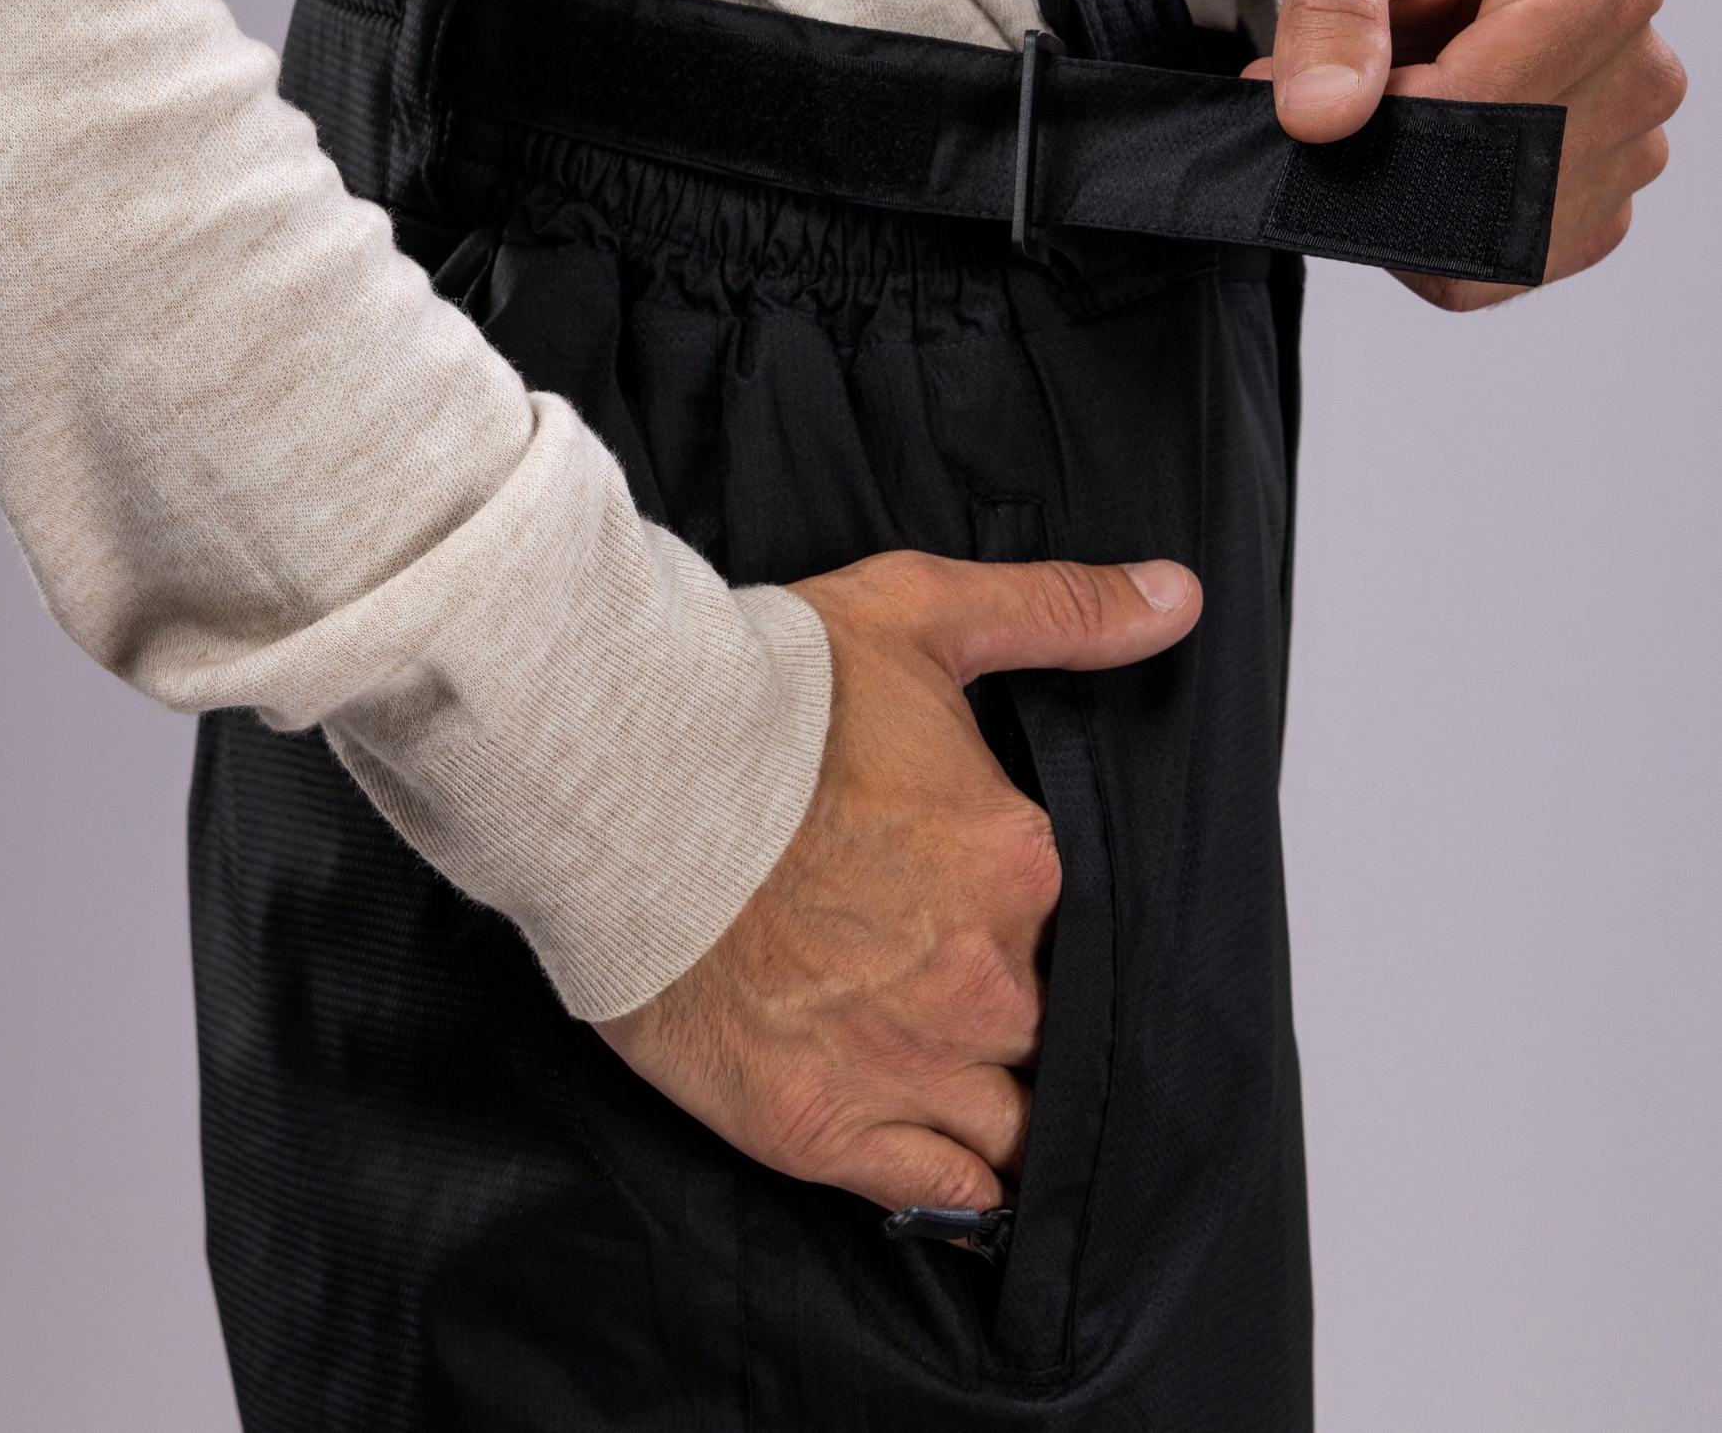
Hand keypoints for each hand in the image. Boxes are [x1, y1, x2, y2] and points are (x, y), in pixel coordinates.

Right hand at [595, 548, 1199, 1214]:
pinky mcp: (823, 1127)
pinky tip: (957, 1164)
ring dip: (997, 1100)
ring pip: (1012, 1122)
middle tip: (946, 972)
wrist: (614, 773)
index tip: (992, 899)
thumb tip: (1177, 597)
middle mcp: (985, 976)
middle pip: (1049, 1022)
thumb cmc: (760, 693)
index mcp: (1019, 860)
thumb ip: (1061, 612)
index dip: (1040, 915)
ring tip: (951, 1067)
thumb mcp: (923, 614)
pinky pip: (944, 1196)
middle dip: (1013, 1002)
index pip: (1079, 919)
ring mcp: (907, 1062)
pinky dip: (961, 1187)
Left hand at [1242, 0, 1684, 309]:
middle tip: (1324, 118)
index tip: (1325, 96)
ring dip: (1406, 202)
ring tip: (1374, 126)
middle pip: (1499, 175)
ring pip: (1497, 235)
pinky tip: (1406, 172)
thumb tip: (1321, 117)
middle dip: (1390, 161)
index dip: (1391, 116)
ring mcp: (1631, 149)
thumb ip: (1329, 8)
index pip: (1489, 101)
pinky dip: (1430, 243)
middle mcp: (1641, 70)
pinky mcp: (1596, 211)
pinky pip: (1500, 271)